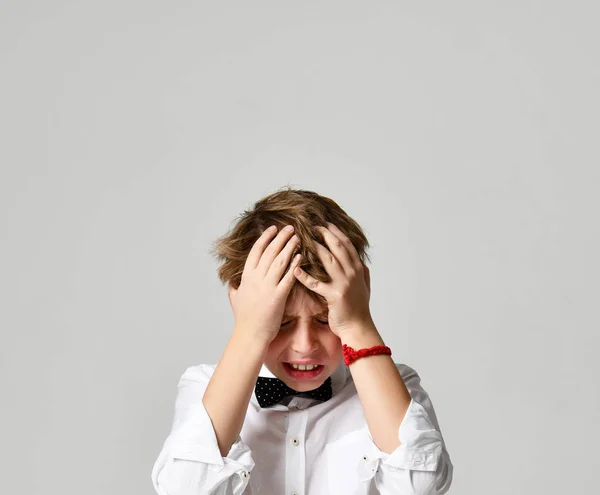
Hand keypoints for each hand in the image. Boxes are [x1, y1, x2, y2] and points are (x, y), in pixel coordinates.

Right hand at [228, 225, 301, 344]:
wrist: (251, 334)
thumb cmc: (244, 318)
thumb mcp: (235, 299)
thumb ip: (234, 287)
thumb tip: (232, 282)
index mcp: (246, 276)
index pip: (256, 251)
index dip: (265, 238)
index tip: (273, 228)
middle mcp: (256, 279)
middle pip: (270, 252)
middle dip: (281, 238)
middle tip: (290, 228)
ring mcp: (267, 287)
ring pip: (280, 261)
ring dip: (289, 247)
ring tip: (298, 237)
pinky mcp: (278, 296)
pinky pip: (288, 277)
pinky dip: (294, 266)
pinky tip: (300, 257)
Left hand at [293, 222, 373, 337]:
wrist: (358, 327)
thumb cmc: (359, 308)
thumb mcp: (365, 287)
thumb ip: (363, 273)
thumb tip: (362, 262)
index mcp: (358, 269)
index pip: (347, 245)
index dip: (336, 232)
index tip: (326, 223)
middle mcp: (352, 273)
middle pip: (337, 247)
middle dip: (325, 234)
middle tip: (313, 226)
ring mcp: (344, 283)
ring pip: (328, 260)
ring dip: (315, 248)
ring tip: (303, 240)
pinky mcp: (334, 295)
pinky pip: (316, 283)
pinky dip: (304, 276)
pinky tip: (295, 269)